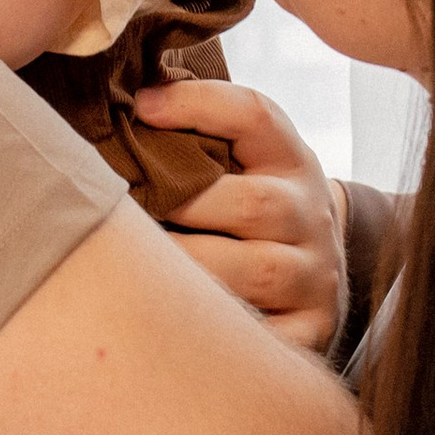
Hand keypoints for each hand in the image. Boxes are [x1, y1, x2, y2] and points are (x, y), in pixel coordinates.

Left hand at [135, 81, 346, 354]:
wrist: (315, 271)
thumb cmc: (249, 203)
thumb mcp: (241, 159)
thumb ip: (195, 132)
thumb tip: (127, 99)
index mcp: (290, 159)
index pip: (256, 116)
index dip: (199, 104)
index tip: (140, 106)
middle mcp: (311, 215)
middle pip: (252, 203)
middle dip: (181, 207)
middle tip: (118, 214)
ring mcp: (314, 276)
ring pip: (253, 272)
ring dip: (186, 271)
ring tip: (129, 270)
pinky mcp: (310, 331)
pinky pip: (262, 334)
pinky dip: (214, 329)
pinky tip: (168, 324)